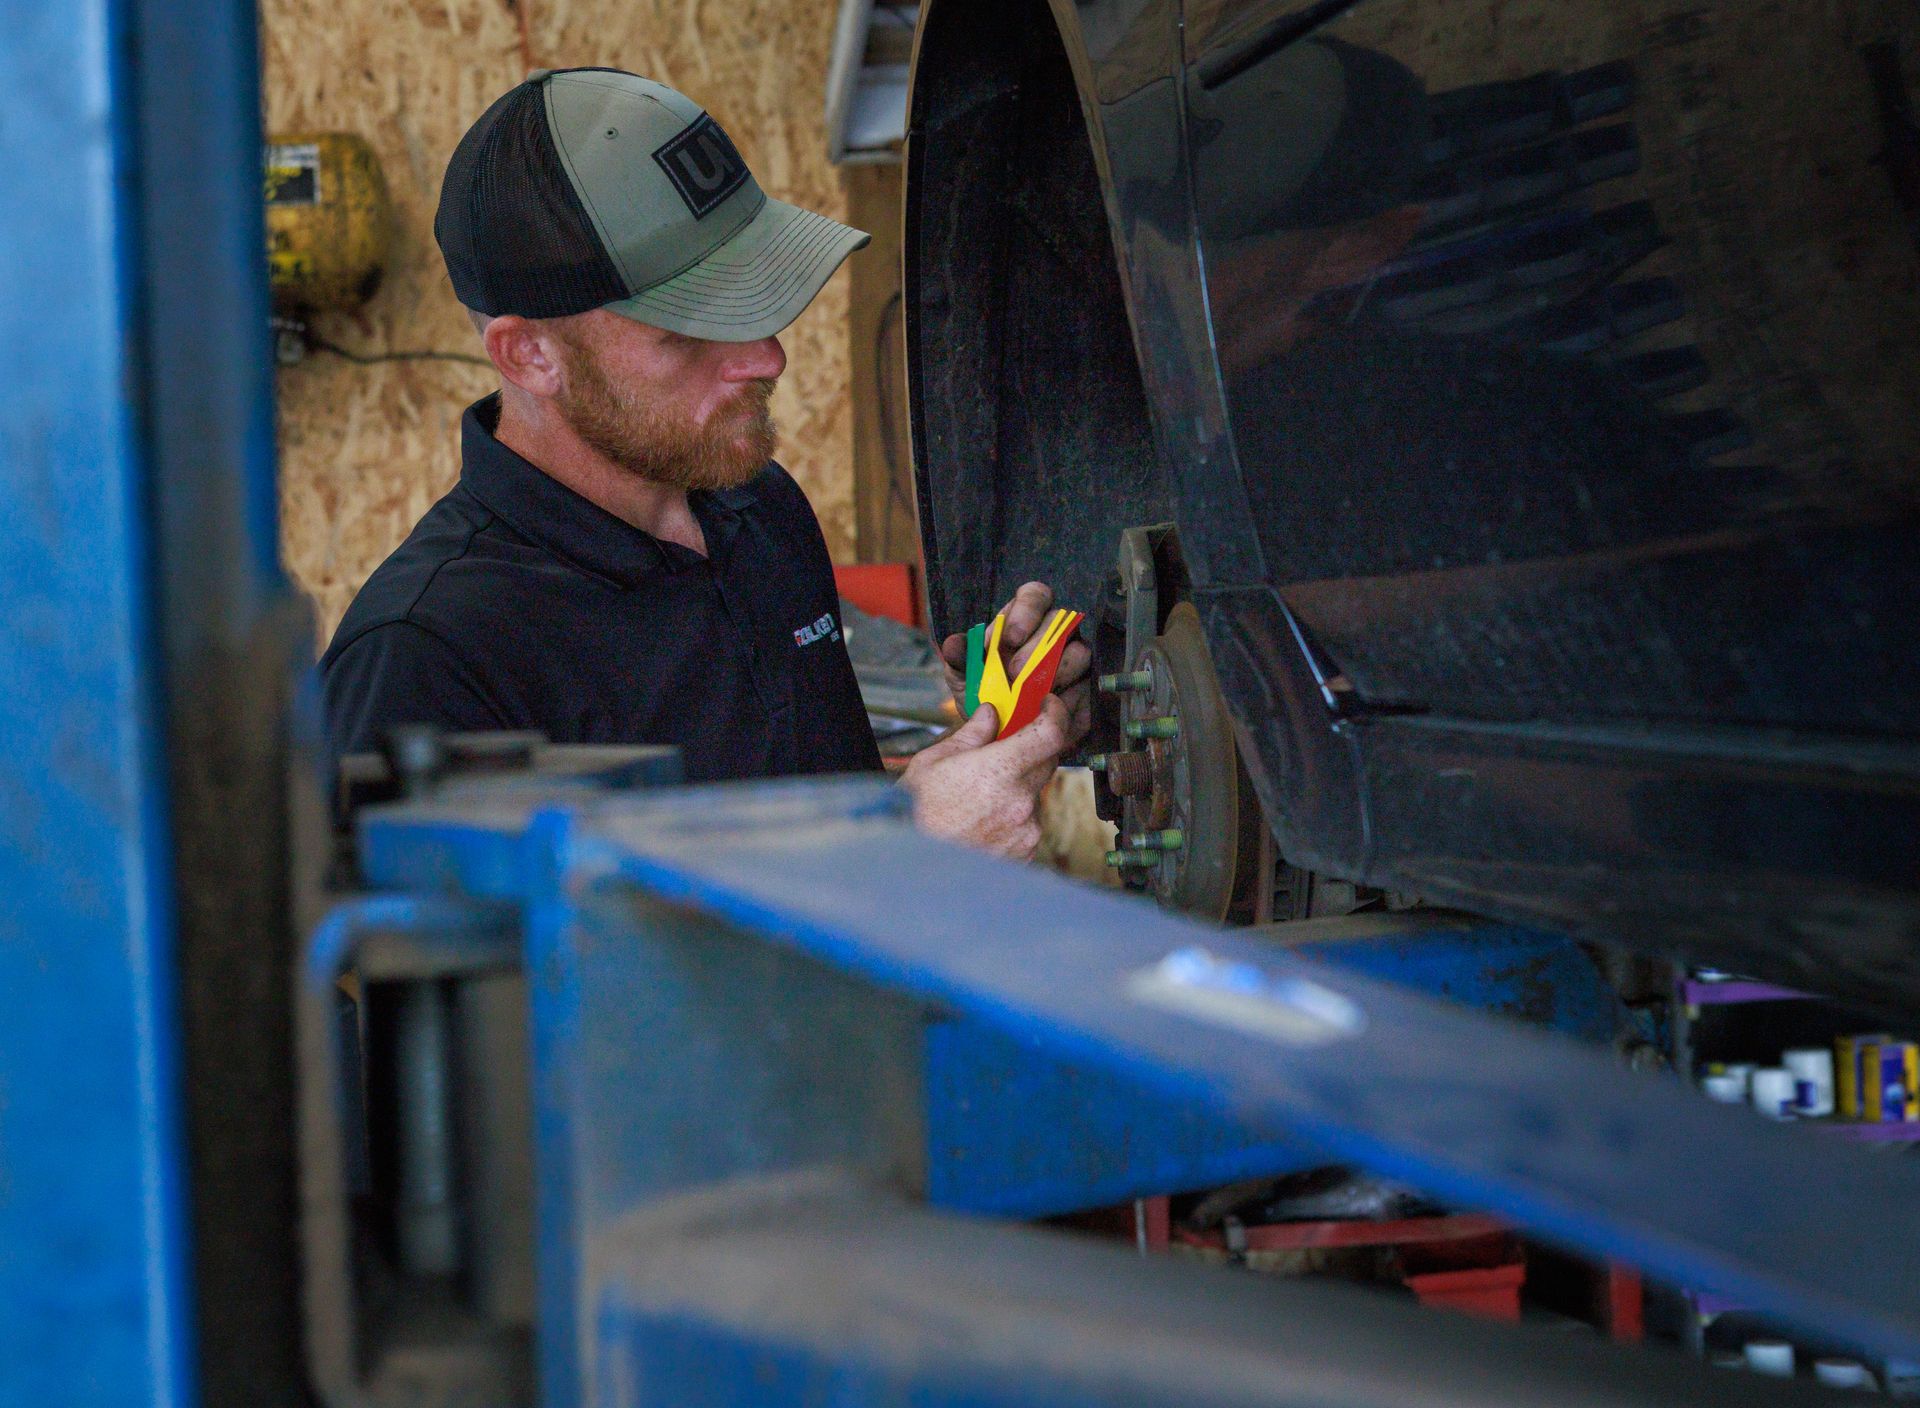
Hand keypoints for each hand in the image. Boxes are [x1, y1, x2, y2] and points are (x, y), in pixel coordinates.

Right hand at [900, 694, 1073, 860]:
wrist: (909, 865)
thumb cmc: (914, 816)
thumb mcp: (932, 763)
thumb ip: (970, 736)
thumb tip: (989, 715)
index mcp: (999, 771)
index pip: (1049, 734)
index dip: (1055, 714)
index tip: (1049, 708)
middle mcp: (1020, 802)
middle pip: (1046, 763)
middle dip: (1030, 752)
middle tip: (1004, 752)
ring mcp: (1025, 831)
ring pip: (1035, 796)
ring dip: (1018, 789)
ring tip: (980, 800)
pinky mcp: (1024, 853)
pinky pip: (1028, 825)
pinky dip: (1013, 819)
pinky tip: (983, 823)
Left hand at [938, 580, 1091, 745]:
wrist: (999, 732)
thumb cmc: (985, 693)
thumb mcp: (966, 677)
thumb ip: (961, 659)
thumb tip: (952, 645)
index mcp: (1025, 619)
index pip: (1035, 595)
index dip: (1027, 611)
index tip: (1010, 637)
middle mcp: (1055, 633)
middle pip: (1061, 622)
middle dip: (1038, 648)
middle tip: (1015, 674)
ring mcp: (1075, 660)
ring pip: (1081, 653)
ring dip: (1058, 672)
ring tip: (1035, 695)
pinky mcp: (1086, 689)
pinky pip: (1088, 689)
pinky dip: (1071, 701)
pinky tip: (1051, 712)